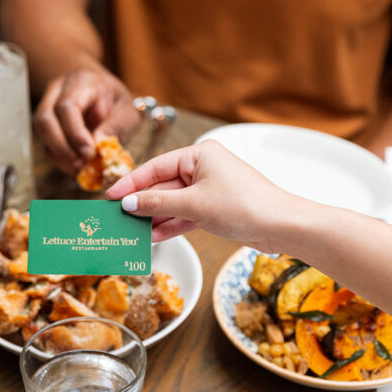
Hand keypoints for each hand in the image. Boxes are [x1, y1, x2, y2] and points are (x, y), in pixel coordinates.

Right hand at [34, 66, 139, 174]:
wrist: (103, 93)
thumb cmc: (116, 101)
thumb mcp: (127, 110)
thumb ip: (116, 126)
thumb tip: (98, 145)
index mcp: (81, 82)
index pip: (67, 106)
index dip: (75, 132)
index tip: (90, 152)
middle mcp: (58, 90)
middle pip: (45, 119)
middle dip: (63, 147)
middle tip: (82, 164)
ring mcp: (47, 106)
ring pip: (42, 133)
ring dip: (60, 155)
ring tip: (80, 167)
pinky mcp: (46, 125)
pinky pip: (46, 143)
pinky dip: (59, 159)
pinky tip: (76, 165)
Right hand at [105, 140, 299, 249]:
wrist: (280, 226)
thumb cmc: (243, 205)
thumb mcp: (193, 204)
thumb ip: (158, 204)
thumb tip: (128, 203)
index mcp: (199, 154)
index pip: (155, 167)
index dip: (131, 183)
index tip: (110, 196)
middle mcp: (203, 167)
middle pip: (162, 186)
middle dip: (142, 204)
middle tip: (118, 219)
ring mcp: (209, 189)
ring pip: (173, 203)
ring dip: (154, 218)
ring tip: (131, 232)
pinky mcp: (214, 208)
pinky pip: (185, 215)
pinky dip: (170, 225)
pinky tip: (152, 236)